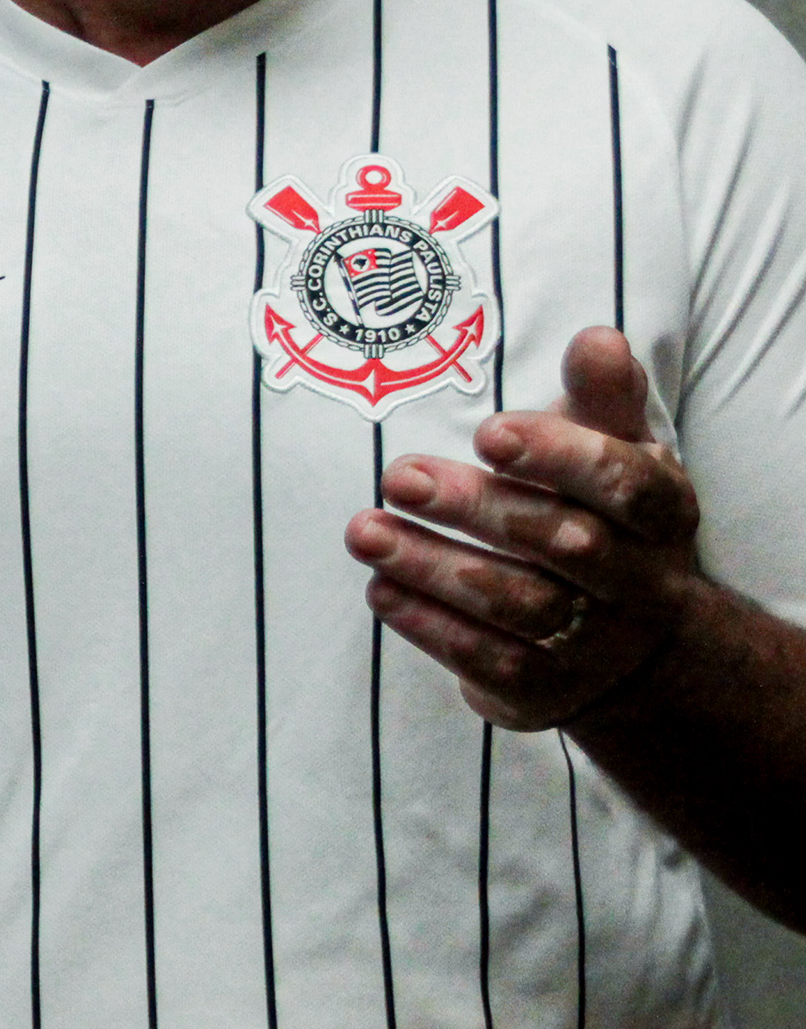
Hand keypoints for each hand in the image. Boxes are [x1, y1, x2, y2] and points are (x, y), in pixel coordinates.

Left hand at [349, 327, 707, 729]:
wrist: (634, 645)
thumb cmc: (604, 519)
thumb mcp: (616, 455)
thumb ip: (602, 399)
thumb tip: (597, 338)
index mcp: (662, 515)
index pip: (624, 484)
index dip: (560, 456)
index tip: (489, 431)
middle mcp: (640, 584)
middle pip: (564, 544)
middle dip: (477, 509)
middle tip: (398, 476)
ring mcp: (596, 644)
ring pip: (518, 606)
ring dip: (433, 567)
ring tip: (365, 533)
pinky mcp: (547, 690)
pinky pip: (487, 659)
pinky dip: (428, 624)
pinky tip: (380, 588)